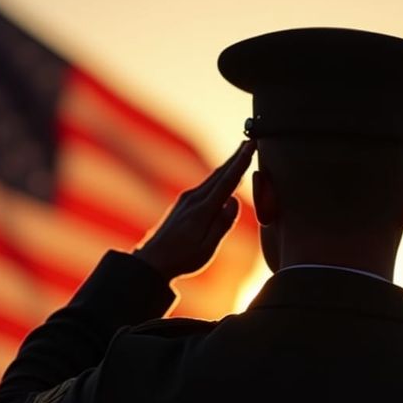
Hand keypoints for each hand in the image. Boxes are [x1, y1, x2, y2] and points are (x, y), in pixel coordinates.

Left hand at [133, 140, 253, 281]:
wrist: (150, 262)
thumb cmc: (180, 259)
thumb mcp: (206, 249)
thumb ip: (222, 224)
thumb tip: (234, 201)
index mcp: (202, 211)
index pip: (227, 182)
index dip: (241, 163)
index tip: (252, 145)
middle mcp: (193, 200)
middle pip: (220, 174)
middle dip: (236, 158)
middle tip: (249, 141)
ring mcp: (185, 200)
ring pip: (211, 179)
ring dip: (226, 166)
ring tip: (239, 154)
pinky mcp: (181, 204)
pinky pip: (204, 186)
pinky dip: (216, 179)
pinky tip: (220, 178)